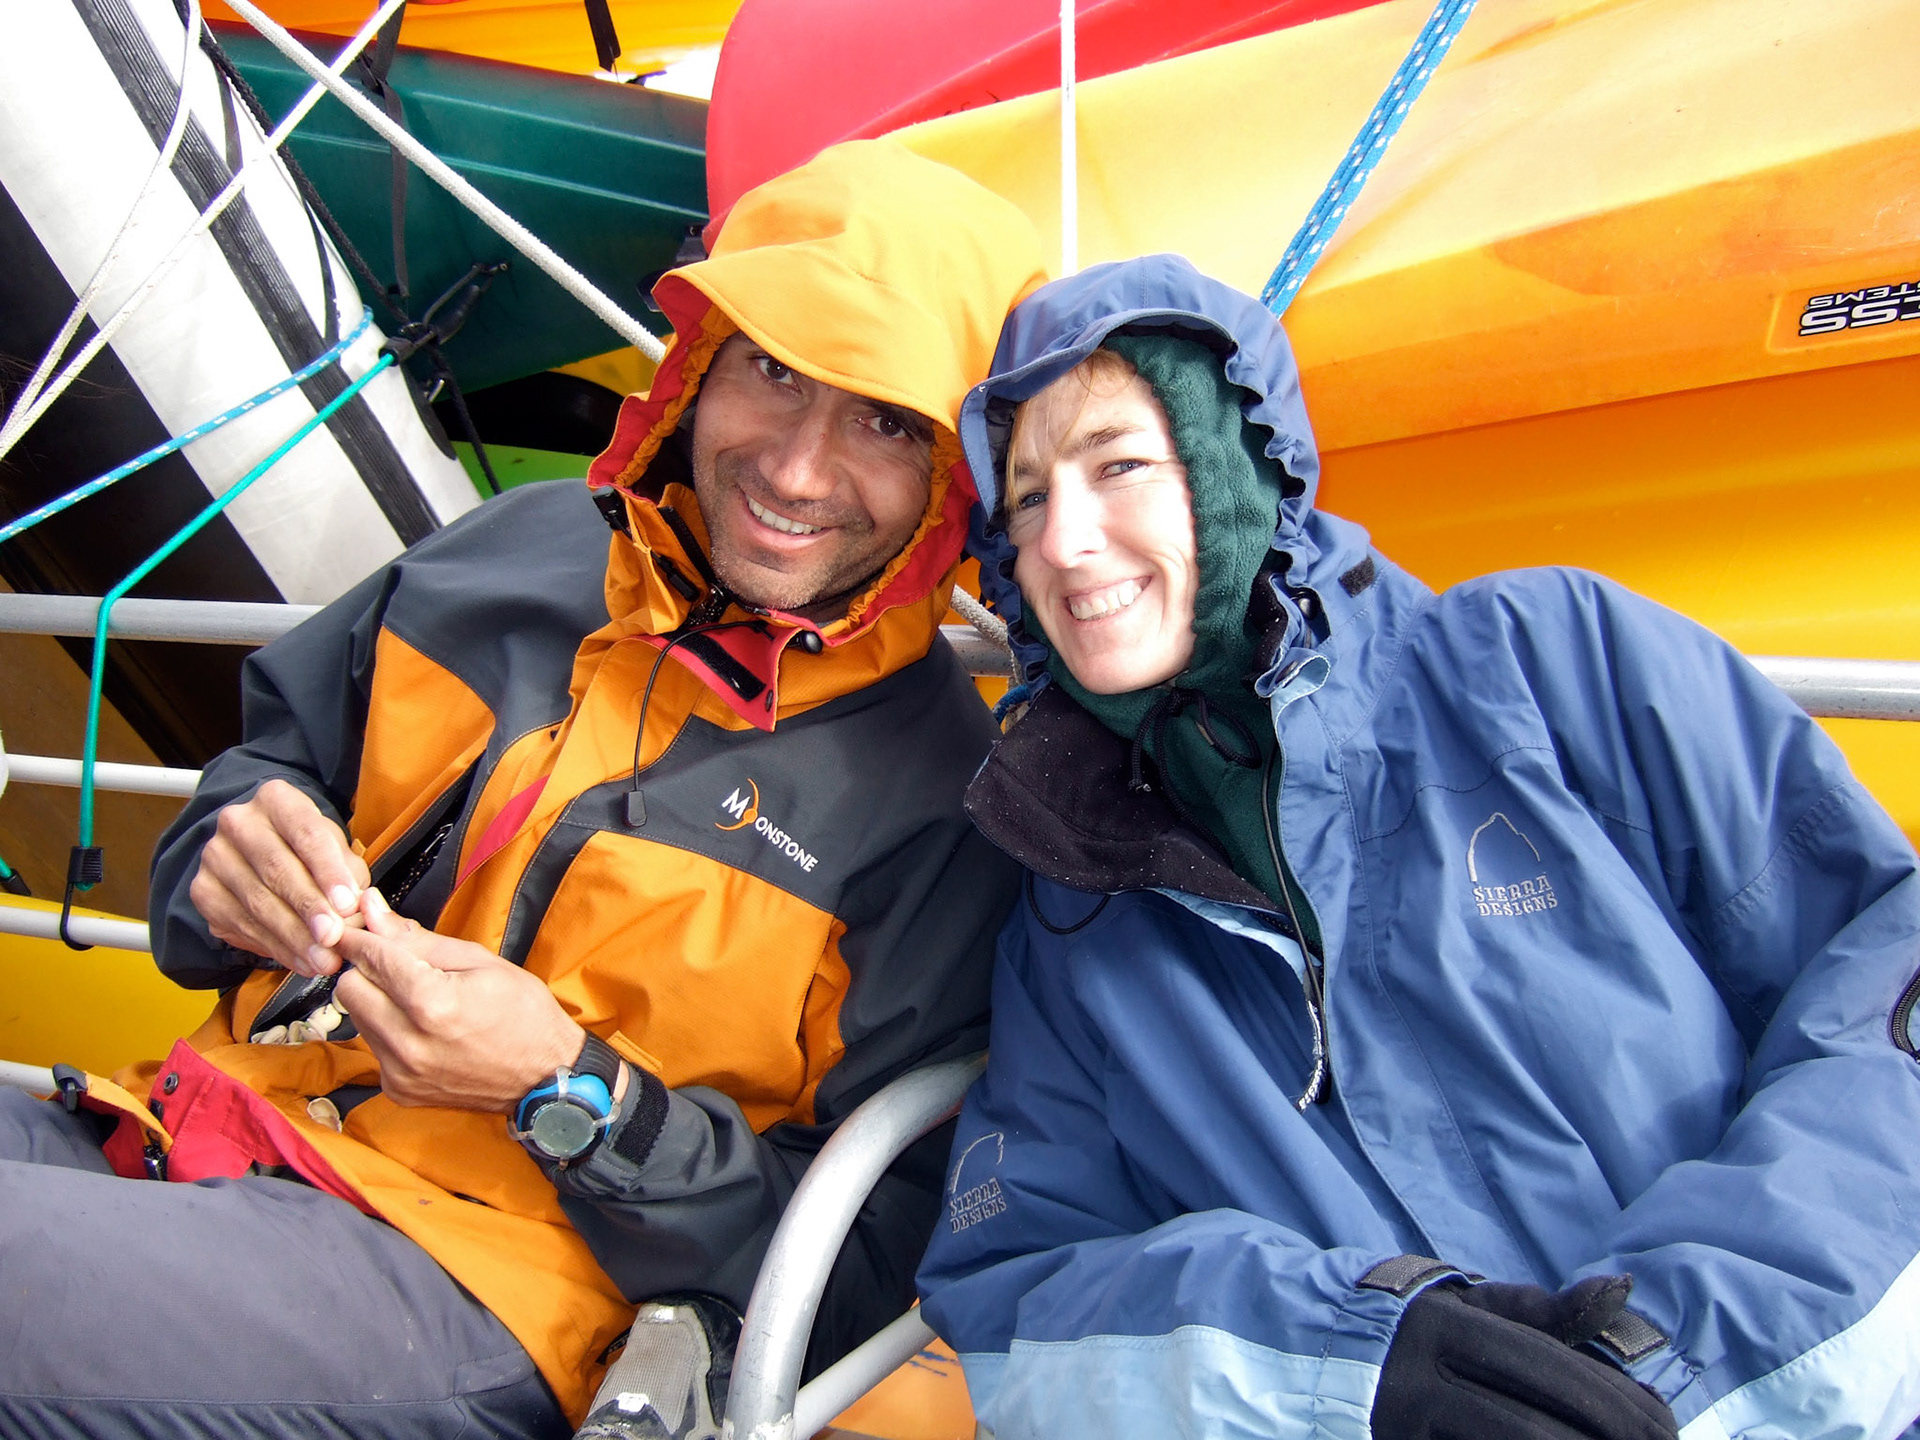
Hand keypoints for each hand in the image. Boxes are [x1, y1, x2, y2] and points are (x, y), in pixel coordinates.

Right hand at [189, 779, 369, 975]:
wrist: (260, 851)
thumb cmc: (309, 849)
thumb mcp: (336, 849)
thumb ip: (347, 875)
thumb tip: (351, 913)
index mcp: (277, 799)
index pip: (305, 832)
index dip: (327, 870)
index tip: (347, 903)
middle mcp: (238, 822)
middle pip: (277, 869)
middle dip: (309, 908)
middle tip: (334, 939)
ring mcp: (215, 856)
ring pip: (257, 901)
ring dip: (294, 937)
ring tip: (323, 959)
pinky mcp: (203, 891)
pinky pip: (240, 925)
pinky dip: (275, 948)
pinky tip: (300, 961)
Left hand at [334, 889, 586, 1112]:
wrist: (545, 1076)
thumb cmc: (523, 1012)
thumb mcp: (479, 961)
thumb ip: (418, 939)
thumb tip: (374, 911)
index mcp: (432, 1003)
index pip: (370, 958)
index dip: (358, 936)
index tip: (352, 925)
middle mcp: (409, 1043)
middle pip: (349, 989)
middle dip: (365, 969)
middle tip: (392, 962)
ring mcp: (401, 1072)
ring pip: (356, 1018)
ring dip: (375, 1000)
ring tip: (414, 996)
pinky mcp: (399, 1090)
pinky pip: (373, 1047)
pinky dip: (388, 1030)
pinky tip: (420, 1027)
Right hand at [1373, 1276, 1676, 1439]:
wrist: (1322, 1358)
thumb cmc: (1421, 1333)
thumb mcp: (1472, 1309)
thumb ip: (1545, 1311)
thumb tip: (1621, 1290)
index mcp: (1441, 1326)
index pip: (1543, 1366)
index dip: (1611, 1401)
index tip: (1667, 1428)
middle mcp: (1415, 1377)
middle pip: (1530, 1427)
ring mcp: (1402, 1424)